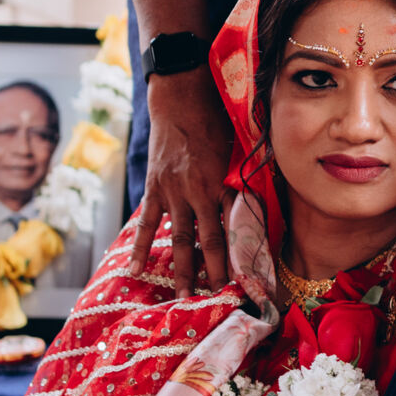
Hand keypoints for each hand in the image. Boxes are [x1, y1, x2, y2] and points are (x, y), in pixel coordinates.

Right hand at [131, 68, 233, 294]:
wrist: (181, 97)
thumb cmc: (217, 119)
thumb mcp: (238, 149)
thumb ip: (245, 179)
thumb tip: (260, 207)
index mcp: (223, 183)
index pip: (235, 227)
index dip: (241, 255)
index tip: (250, 279)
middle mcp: (199, 192)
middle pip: (208, 240)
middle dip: (213, 271)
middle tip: (218, 299)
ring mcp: (173, 192)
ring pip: (179, 238)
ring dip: (182, 269)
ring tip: (184, 297)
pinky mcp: (154, 189)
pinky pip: (147, 223)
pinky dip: (142, 247)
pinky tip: (136, 271)